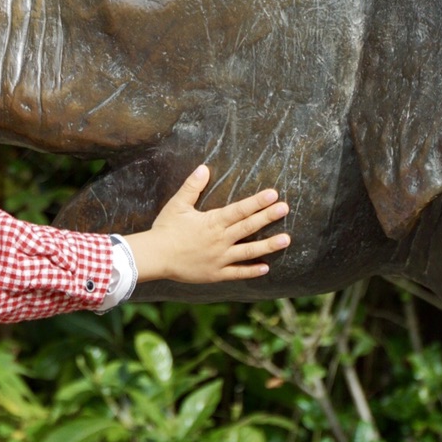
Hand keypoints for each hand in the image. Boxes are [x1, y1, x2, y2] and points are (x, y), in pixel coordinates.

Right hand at [122, 165, 288, 283]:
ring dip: (268, 245)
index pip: (239, 210)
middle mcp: (220, 240)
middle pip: (248, 227)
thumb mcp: (177, 205)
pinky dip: (251, 270)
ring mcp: (220, 258)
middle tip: (285, 209)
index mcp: (212, 222)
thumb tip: (204, 168)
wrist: (156, 256)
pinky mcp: (216, 273)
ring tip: (286, 239)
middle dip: (268, 217)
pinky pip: (237, 272)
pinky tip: (266, 267)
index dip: (257, 202)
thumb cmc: (166, 229)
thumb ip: (192, 186)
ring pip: (248, 251)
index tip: (273, 195)